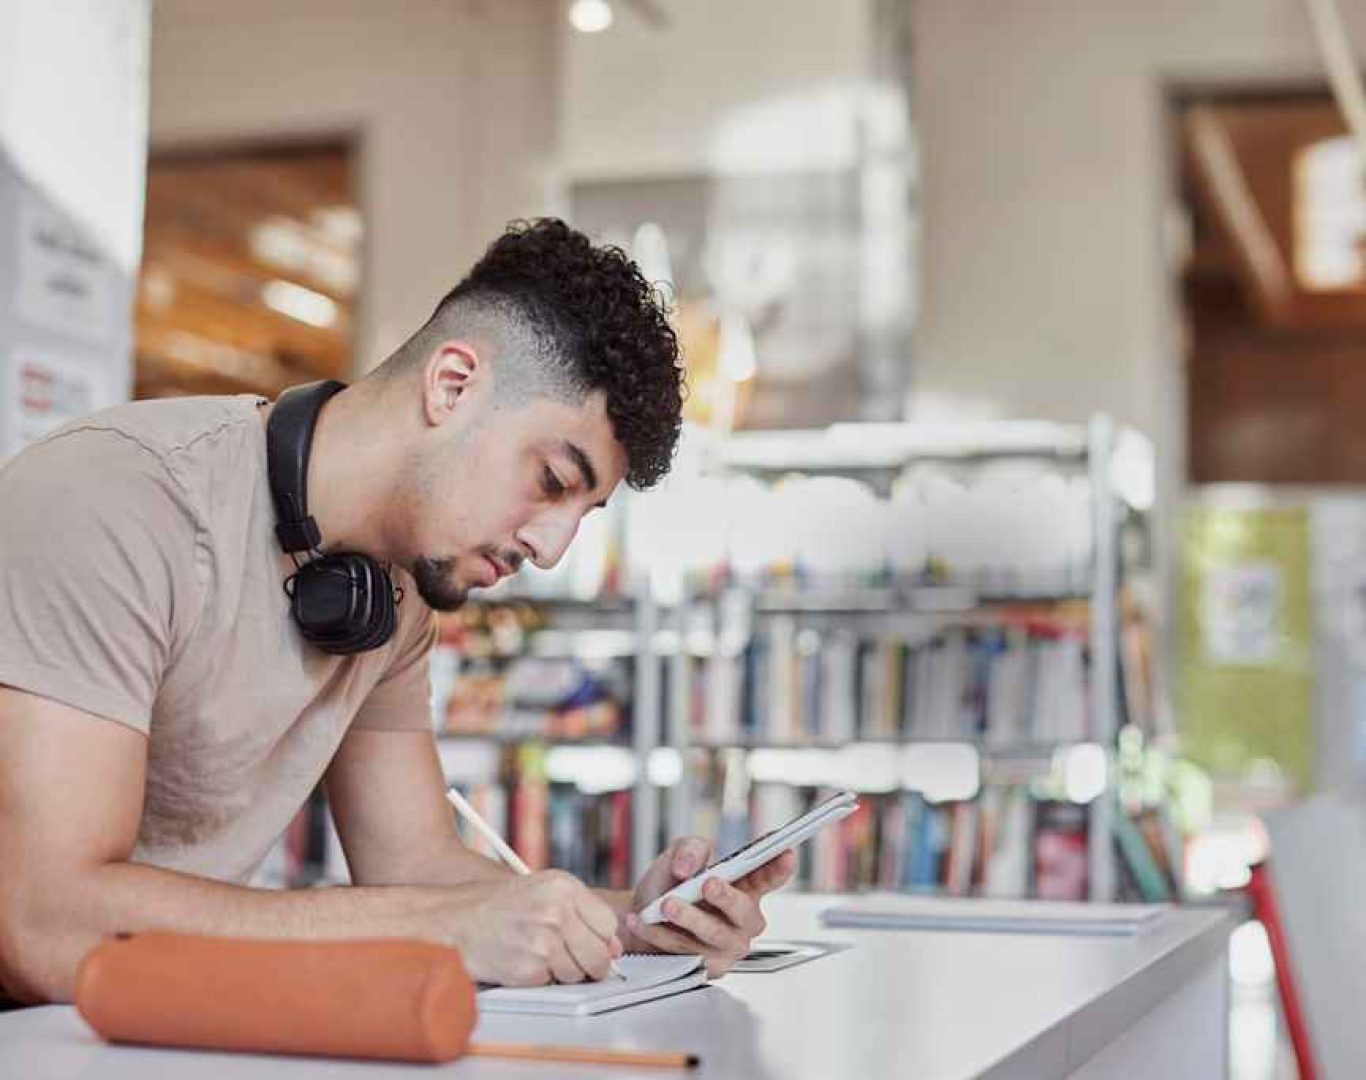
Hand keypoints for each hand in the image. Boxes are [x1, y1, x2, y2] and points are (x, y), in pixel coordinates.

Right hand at [448, 870, 622, 985]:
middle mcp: (556, 912)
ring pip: (577, 974)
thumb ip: (582, 914)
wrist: (457, 921)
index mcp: (564, 887)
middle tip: (569, 958)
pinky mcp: (529, 968)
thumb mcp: (544, 892)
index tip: (590, 943)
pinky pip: (551, 984)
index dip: (601, 940)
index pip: (608, 925)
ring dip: (562, 972)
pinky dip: (539, 978)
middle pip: (599, 956)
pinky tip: (522, 959)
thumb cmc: (500, 905)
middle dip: (590, 965)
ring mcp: (543, 941)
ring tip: (537, 952)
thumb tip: (614, 949)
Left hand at [622, 836, 796, 977]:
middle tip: (708, 883)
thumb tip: (688, 866)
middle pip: (744, 911)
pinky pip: (685, 950)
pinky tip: (644, 920)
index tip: (785, 852)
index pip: (769, 876)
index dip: (779, 866)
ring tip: (666, 904)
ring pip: (712, 933)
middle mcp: (743, 919)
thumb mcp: (680, 854)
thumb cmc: (670, 884)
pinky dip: (662, 934)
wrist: (641, 914)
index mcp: (746, 887)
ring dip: (688, 917)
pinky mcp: (708, 967)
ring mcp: (728, 946)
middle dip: (726, 897)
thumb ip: (690, 849)